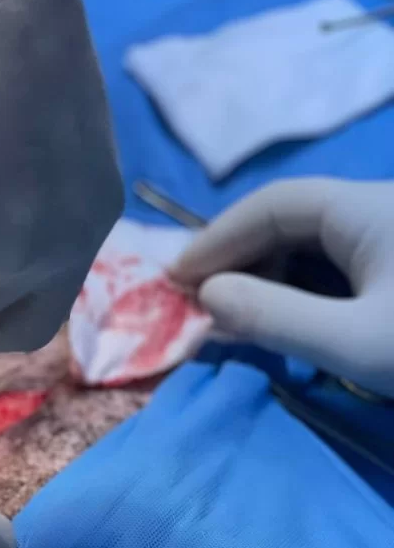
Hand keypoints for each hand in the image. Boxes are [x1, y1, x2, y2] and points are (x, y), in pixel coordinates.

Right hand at [170, 179, 393, 397]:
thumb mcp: (357, 344)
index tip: (174, 280)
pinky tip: (275, 321)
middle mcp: (378, 210)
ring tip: (226, 317)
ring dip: (264, 279)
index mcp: (369, 207)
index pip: (275, 203)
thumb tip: (206, 297)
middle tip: (193, 301)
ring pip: (312, 247)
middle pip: (291, 220)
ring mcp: (390, 240)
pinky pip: (335, 270)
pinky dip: (296, 293)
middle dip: (237, 259)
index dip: (218, 238)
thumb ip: (277, 318)